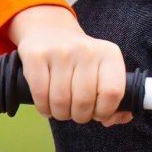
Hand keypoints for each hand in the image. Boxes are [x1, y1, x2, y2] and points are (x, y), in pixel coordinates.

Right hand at [5, 5, 131, 125]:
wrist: (49, 30)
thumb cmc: (81, 61)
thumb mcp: (102, 69)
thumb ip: (114, 98)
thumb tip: (111, 120)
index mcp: (109, 54)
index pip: (112, 92)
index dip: (104, 111)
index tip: (97, 113)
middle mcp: (86, 50)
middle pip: (84, 101)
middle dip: (79, 116)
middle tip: (76, 113)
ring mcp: (60, 51)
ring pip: (61, 101)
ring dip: (61, 114)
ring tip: (61, 109)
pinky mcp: (36, 55)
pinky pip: (40, 95)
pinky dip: (44, 108)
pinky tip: (47, 106)